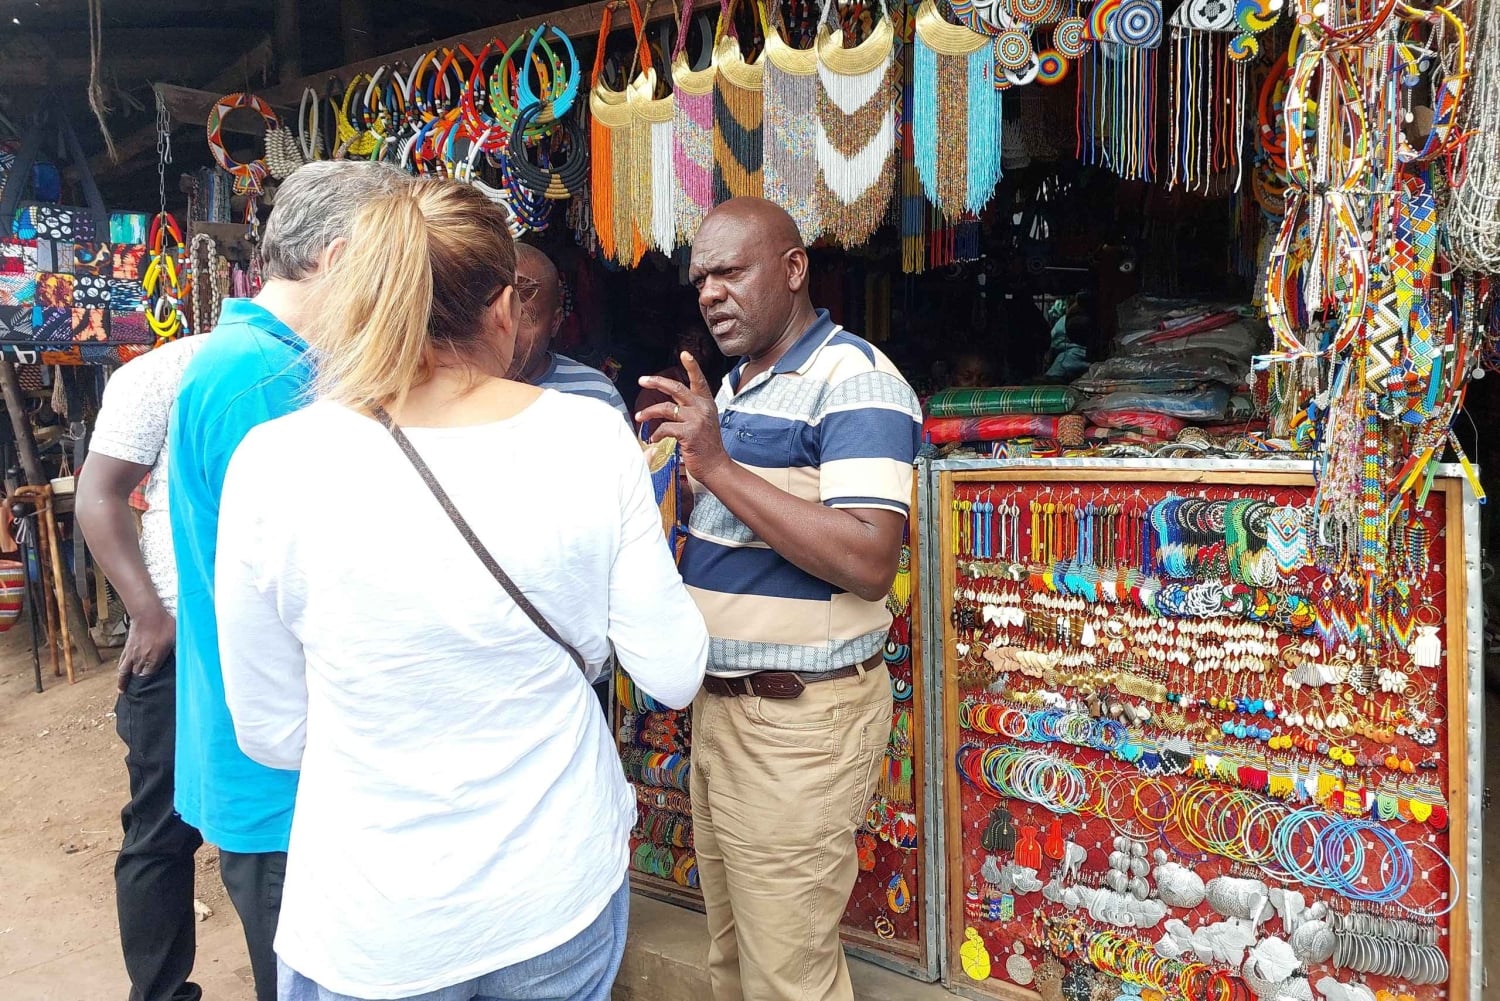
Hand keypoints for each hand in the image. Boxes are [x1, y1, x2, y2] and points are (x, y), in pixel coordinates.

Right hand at [117, 606, 174, 692]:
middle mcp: (141, 659)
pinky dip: (120, 671)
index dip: (149, 686)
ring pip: (125, 672)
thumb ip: (180, 650)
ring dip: (123, 682)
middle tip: (136, 696)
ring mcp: (132, 654)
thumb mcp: (177, 638)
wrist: (148, 612)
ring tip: (122, 691)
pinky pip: (121, 662)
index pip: (149, 678)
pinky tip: (120, 673)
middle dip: (136, 687)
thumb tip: (187, 658)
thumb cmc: (164, 623)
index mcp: (153, 659)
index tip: (149, 693)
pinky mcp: (127, 647)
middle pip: (136, 677)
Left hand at [637, 353, 729, 482]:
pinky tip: (653, 439)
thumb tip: (670, 405)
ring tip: (639, 417)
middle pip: (676, 387)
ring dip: (649, 412)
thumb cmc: (707, 446)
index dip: (692, 366)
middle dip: (656, 382)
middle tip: (642, 380)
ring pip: (666, 408)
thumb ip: (691, 410)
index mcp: (706, 403)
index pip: (699, 380)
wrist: (716, 466)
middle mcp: (702, 408)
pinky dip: (656, 433)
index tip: (684, 354)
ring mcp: (697, 420)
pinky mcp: (690, 433)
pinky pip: (666, 428)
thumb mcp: (704, 422)